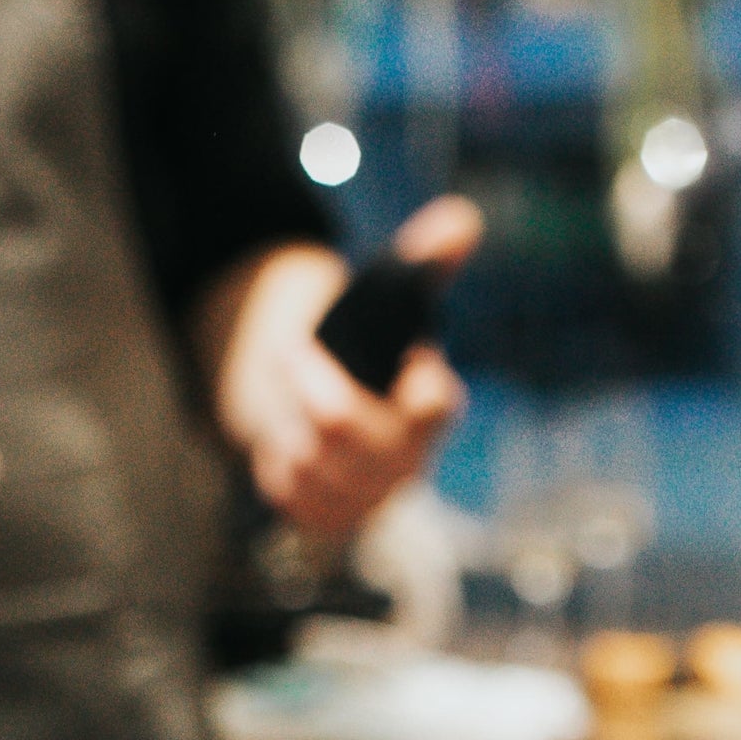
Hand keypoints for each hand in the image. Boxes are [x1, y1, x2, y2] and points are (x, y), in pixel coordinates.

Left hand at [204, 198, 481, 541]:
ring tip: (290, 406)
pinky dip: (275, 463)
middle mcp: (410, 461)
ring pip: (306, 461)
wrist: (317, 407)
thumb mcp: (388, 295)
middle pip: (338, 425)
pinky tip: (287, 444)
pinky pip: (289, 494)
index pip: (431, 404)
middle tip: (288, 353)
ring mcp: (373, 497)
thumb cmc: (359, 346)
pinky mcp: (335, 521)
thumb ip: (426, 258)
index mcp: (433, 407)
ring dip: (284, 423)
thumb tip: (465, 219)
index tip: (359, 348)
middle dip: (302, 383)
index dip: (388, 375)